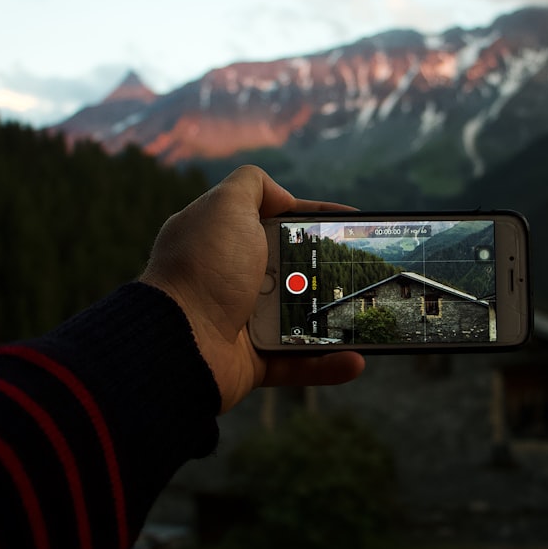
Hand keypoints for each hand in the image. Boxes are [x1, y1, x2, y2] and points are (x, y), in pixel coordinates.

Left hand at [140, 165, 365, 412]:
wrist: (178, 340)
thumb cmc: (205, 267)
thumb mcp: (225, 205)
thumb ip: (252, 184)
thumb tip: (282, 196)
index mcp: (225, 240)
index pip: (278, 222)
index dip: (314, 219)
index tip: (349, 222)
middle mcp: (233, 278)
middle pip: (295, 269)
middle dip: (331, 269)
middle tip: (366, 269)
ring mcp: (244, 322)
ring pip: (304, 318)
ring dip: (338, 320)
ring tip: (369, 317)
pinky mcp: (254, 362)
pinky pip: (298, 362)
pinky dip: (327, 364)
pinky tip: (356, 360)